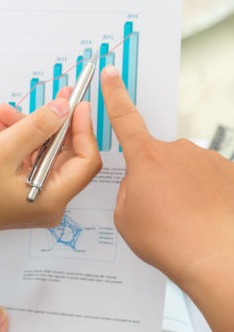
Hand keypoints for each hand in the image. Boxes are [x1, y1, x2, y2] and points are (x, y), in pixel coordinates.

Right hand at [0, 87, 101, 245]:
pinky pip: (29, 164)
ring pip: (44, 156)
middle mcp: (50, 202)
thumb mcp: (4, 151)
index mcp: (53, 199)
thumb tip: (63, 108)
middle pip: (65, 156)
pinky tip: (0, 127)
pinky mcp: (22, 195)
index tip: (77, 104)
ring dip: (29, 131)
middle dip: (52, 125)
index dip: (83, 129)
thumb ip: (37, 126)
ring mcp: (36, 199)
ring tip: (5, 113)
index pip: (85, 160)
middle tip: (53, 98)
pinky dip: (18, 144)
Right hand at [99, 65, 233, 287]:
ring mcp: (208, 161)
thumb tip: (139, 183)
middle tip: (157, 210)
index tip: (110, 73)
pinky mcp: (230, 173)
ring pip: (184, 170)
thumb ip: (126, 190)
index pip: (124, 118)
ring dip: (181, 189)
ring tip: (183, 220)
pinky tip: (203, 218)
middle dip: (154, 178)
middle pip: (156, 157)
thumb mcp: (124, 217)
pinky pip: (209, 180)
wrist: (217, 257)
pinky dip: (204, 197)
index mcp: (146, 159)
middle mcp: (178, 152)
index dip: (114, 94)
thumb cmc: (170, 240)